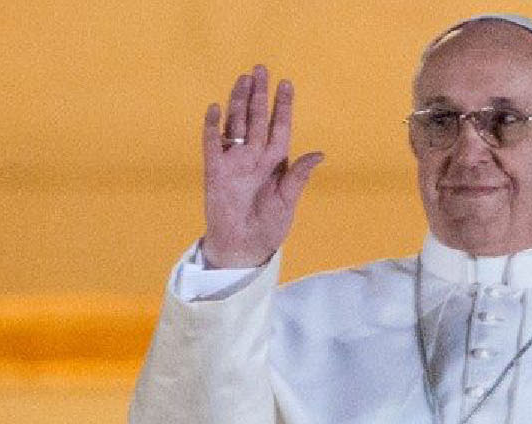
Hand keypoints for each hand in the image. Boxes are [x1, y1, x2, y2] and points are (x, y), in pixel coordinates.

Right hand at [199, 66, 324, 268]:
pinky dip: (213, 127)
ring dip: (238, 102)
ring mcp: (233, 162)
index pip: (279, 127)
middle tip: (261, 69)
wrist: (242, 248)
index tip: (286, 84)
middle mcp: (254, 157)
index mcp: (275, 162)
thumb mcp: (288, 202)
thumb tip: (319, 154)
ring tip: (242, 79)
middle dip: (259, 94)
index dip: (282, 106)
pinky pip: (212, 144)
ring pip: (236, 124)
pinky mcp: (215, 171)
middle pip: (256, 118)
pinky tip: (216, 108)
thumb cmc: (269, 227)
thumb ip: (298, 176)